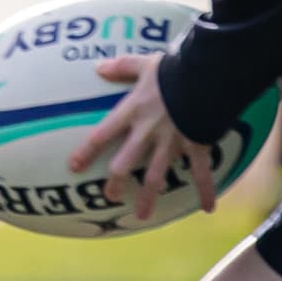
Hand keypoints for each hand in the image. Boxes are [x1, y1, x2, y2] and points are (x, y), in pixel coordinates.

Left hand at [66, 51, 218, 221]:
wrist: (206, 77)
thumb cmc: (174, 70)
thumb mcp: (144, 64)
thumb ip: (121, 67)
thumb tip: (98, 67)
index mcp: (132, 112)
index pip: (101, 135)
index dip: (87, 152)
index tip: (74, 167)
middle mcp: (148, 132)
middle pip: (125, 164)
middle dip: (116, 183)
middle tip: (110, 197)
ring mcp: (172, 142)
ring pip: (156, 176)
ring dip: (149, 196)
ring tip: (142, 216)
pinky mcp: (197, 146)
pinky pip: (202, 172)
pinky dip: (206, 190)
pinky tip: (208, 208)